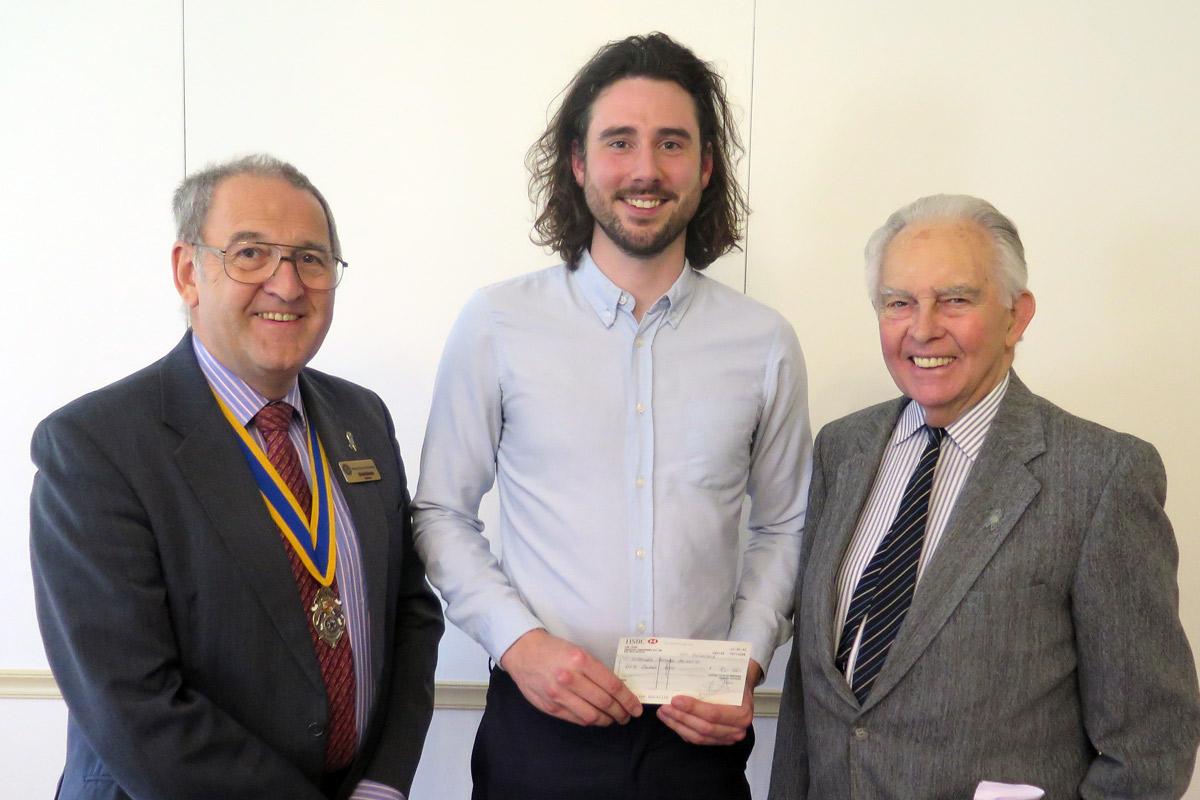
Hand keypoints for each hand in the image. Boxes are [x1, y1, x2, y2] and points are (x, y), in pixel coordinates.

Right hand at [499, 628, 642, 726]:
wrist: (523, 652)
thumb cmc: (553, 650)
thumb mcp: (578, 651)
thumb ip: (596, 670)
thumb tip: (618, 690)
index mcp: (581, 660)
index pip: (613, 686)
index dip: (628, 699)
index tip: (636, 707)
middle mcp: (570, 678)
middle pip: (604, 702)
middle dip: (621, 712)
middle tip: (627, 715)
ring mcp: (559, 694)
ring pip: (591, 716)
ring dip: (607, 720)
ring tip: (613, 719)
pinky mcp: (550, 706)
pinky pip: (576, 719)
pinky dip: (590, 721)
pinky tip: (596, 718)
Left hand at [657, 659, 761, 744]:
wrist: (744, 686)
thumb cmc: (735, 680)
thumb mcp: (727, 676)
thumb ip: (709, 680)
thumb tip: (683, 675)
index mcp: (741, 712)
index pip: (713, 714)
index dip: (692, 708)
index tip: (675, 700)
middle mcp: (737, 728)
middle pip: (704, 728)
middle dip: (681, 718)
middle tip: (665, 707)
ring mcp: (728, 737)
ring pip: (699, 737)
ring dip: (679, 726)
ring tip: (664, 714)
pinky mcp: (719, 740)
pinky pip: (698, 740)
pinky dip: (683, 731)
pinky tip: (673, 721)